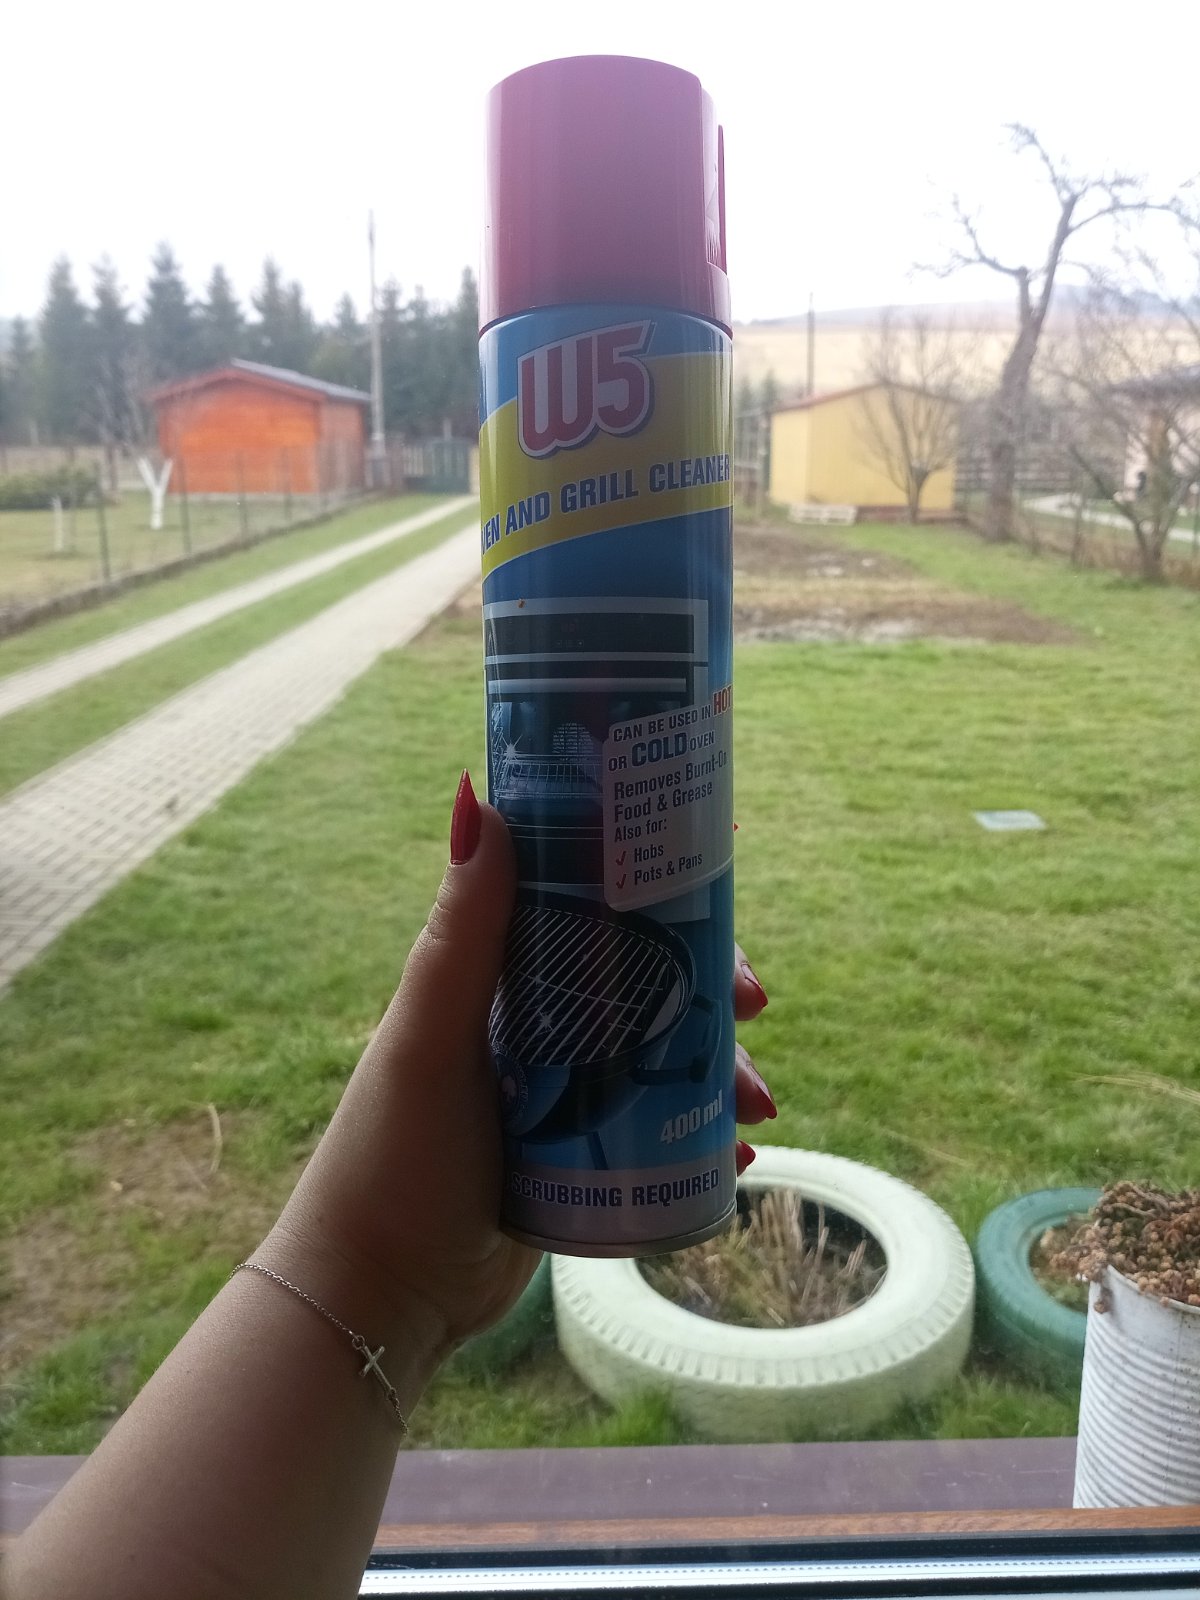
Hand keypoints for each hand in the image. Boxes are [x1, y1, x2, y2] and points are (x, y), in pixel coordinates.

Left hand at [268, 773, 773, 1360]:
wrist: (380, 1295)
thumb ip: (462, 929)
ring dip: (716, 1068)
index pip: (587, 905)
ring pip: (660, 1057)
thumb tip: (477, 794)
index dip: (654, 886)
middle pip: (643, 981)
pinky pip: (654, 1132)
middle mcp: (532, 1027)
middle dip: (707, 985)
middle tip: (752, 1005)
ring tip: (754, 1106)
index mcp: (496, 979)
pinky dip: (699, 1135)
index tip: (718, 876)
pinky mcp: (576, 1161)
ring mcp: (558, 1095)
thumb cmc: (394, 1154)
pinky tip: (735, 1154)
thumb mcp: (431, 1033)